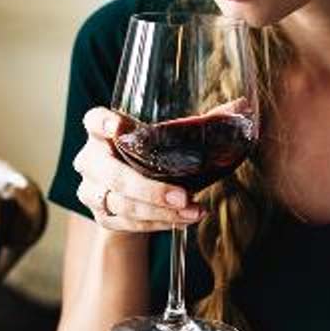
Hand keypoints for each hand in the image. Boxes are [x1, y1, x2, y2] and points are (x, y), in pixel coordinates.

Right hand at [71, 107, 204, 231]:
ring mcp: (91, 191)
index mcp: (99, 131)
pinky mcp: (102, 216)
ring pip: (123, 204)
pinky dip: (159, 223)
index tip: (118, 127)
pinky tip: (184, 220)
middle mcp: (90, 160)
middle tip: (183, 197)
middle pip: (113, 174)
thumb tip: (239, 106)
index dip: (103, 123)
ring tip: (194, 211)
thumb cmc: (151, 155)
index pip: (94, 121)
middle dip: (150, 189)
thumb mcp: (165, 136)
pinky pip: (130, 223)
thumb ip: (196, 123)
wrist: (132, 191)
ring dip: (161, 212)